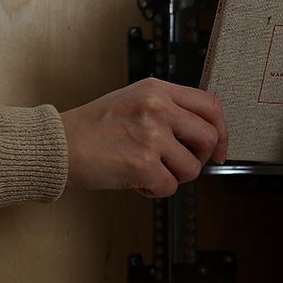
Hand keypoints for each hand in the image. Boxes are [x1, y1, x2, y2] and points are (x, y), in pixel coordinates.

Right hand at [60, 78, 227, 196]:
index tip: (218, 150)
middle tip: (181, 164)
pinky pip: (169, 187)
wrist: (59, 145)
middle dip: (200, 158)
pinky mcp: (142, 164)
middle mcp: (158, 108)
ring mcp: (151, 136)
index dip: (222, 132)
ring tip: (150, 172)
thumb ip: (168, 109)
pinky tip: (137, 182)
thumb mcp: (134, 100)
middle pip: (209, 137)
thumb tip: (200, 133)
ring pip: (192, 168)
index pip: (211, 106)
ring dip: (174, 177)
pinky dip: (155, 192)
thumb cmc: (93, 128)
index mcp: (158, 90)